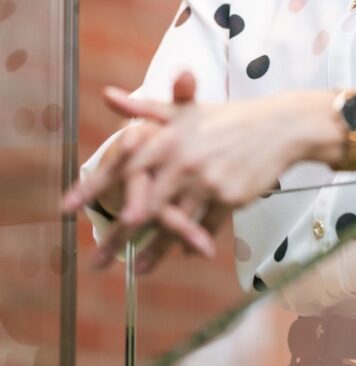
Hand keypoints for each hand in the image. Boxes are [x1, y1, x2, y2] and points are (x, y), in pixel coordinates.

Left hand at [61, 71, 218, 270]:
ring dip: (154, 251)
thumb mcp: (186, 110)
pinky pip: (204, 227)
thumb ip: (145, 109)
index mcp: (169, 138)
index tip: (67, 208)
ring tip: (137, 270)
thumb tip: (107, 95)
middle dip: (118, 236)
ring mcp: (207, 182)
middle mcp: (184, 161)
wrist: (278, 127)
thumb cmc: (228, 118)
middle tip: (96, 260)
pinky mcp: (229, 198)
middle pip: (143, 206)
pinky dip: (193, 241)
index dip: (94, 187)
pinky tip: (182, 253)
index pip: (123, 166)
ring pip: (173, 225)